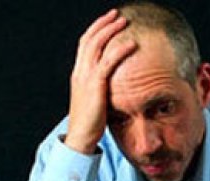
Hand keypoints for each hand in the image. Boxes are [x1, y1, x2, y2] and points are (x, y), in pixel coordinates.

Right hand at [64, 9, 137, 153]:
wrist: (80, 137)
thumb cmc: (89, 123)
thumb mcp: (94, 101)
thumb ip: (100, 89)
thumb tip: (112, 86)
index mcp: (78, 75)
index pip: (84, 45)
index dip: (95, 30)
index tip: (107, 22)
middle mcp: (79, 72)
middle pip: (89, 39)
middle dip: (102, 24)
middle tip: (115, 14)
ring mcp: (85, 77)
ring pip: (96, 45)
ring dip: (110, 30)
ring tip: (123, 21)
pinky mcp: (95, 85)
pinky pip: (108, 62)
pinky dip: (120, 50)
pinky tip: (131, 43)